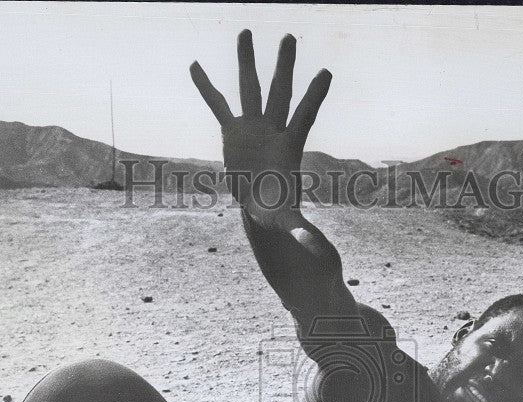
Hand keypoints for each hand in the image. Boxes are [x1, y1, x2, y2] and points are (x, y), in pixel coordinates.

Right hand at [190, 30, 331, 223]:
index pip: (304, 116)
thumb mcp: (287, 222)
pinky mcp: (232, 132)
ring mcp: (252, 128)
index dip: (315, 96)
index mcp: (288, 147)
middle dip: (284, 67)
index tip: (326, 72)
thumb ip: (300, 230)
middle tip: (290, 37)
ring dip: (247, 62)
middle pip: (280, 93)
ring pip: (250, 89)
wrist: (262, 207)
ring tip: (245, 31)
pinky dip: (206, 87)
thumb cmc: (278, 213)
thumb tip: (315, 248)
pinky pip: (217, 105)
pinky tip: (195, 65)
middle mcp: (272, 130)